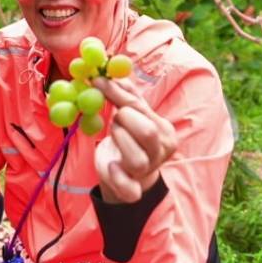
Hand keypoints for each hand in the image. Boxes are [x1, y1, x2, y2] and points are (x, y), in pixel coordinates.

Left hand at [92, 77, 177, 203]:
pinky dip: (118, 177)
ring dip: (118, 143)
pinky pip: (129, 189)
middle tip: (114, 119)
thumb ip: (125, 94)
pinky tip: (111, 165)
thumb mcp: (130, 115)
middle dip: (122, 121)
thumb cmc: (128, 138)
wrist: (127, 175)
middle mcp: (162, 151)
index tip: (97, 82)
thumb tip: (113, 72)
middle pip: (146, 133)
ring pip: (136, 159)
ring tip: (114, 137)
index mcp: (164, 130)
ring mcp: (149, 171)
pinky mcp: (133, 190)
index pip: (141, 107)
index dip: (117, 93)